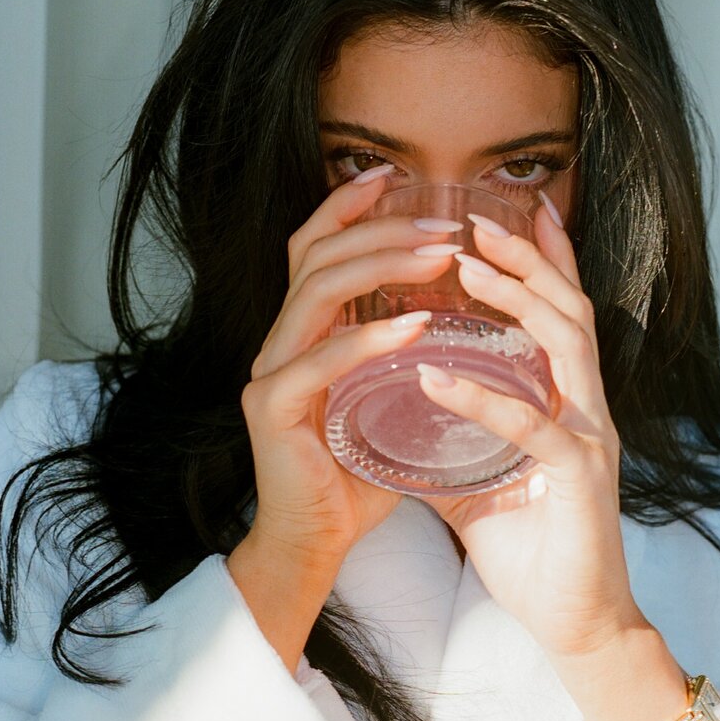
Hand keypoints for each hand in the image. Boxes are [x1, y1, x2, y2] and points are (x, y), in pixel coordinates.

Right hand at [238, 168, 459, 569]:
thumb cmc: (353, 472)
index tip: (393, 177)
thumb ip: (400, 355)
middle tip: (444, 226)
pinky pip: (318, 360)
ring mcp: (268, 373)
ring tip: (441, 259)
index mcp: (301, 333)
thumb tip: (451, 314)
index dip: (346, 207)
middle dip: (381, 229)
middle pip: (315, 255)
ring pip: (314, 291)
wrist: (313, 543)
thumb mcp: (382, 397)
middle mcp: (277, 342)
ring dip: (381, 266)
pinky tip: (415, 325)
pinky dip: (367, 337)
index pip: (313, 249)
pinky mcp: (270, 410)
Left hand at [416, 198, 640, 657]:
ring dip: (517, 300)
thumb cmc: (527, 542)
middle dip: (525, 258)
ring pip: (567, 344)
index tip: (506, 214)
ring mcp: (590, 436)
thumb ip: (445, 436)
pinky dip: (482, 397)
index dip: (539, 260)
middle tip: (476, 221)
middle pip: (568, 309)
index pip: (556, 314)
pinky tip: (435, 378)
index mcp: (565, 400)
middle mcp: (586, 406)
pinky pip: (531, 425)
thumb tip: (393, 408)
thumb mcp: (476, 473)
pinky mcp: (580, 477)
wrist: (571, 619)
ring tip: (466, 268)